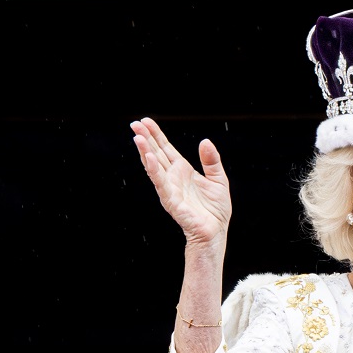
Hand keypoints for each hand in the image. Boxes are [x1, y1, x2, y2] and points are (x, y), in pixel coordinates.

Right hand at [130, 117, 231, 249]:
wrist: (215, 232)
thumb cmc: (215, 210)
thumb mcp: (218, 179)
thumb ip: (211, 160)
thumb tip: (205, 141)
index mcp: (182, 170)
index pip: (165, 148)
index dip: (156, 135)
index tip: (146, 121)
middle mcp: (172, 177)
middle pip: (156, 153)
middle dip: (145, 138)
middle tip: (134, 124)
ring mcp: (169, 188)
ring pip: (154, 166)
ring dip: (145, 151)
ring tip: (137, 137)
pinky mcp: (170, 200)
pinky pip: (160, 182)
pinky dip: (153, 169)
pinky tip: (148, 157)